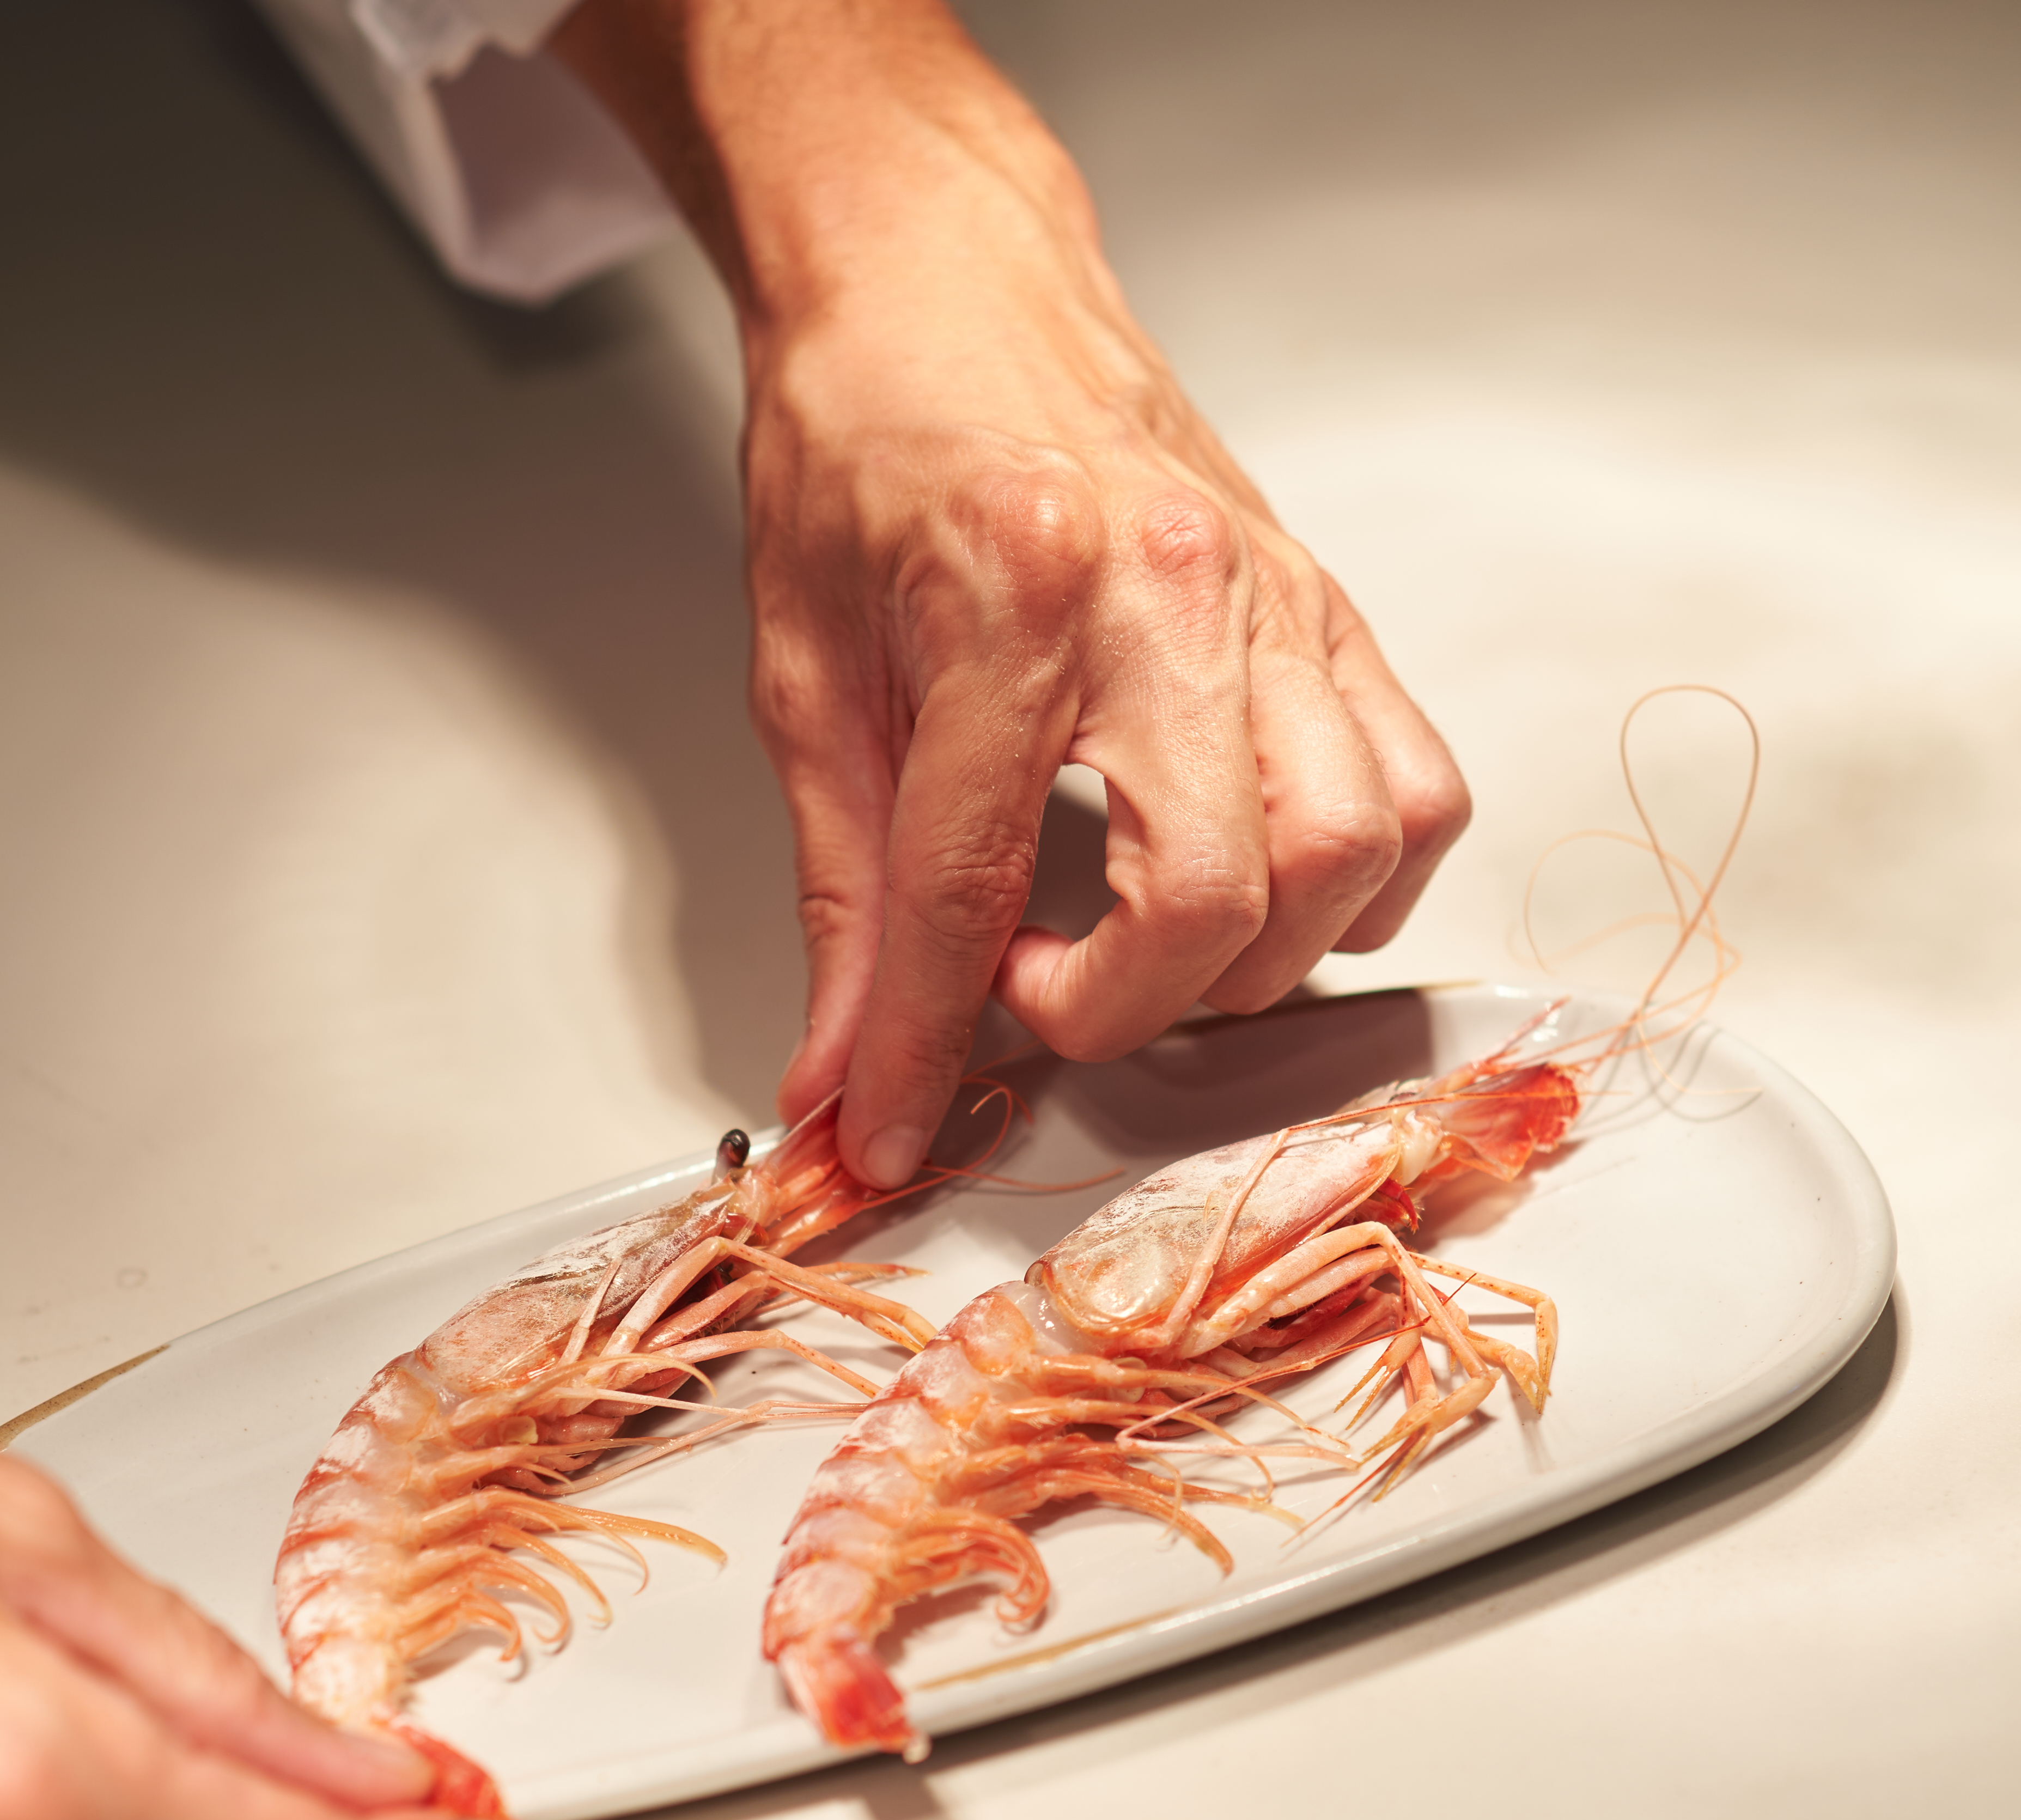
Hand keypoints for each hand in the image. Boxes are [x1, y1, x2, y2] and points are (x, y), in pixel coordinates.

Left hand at [553, 0, 1470, 1187]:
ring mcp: (1277, 601)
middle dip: (1122, 1007)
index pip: (974, 885)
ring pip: (1344, 854)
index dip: (925, 1042)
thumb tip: (842, 1071)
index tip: (890, 1129)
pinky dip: (1354, 882)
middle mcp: (1172, 593)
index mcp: (1015, 593)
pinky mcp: (1331, 611)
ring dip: (1244, 957)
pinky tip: (1256, 887)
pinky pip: (1414, 791)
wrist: (947, 290)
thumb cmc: (868, 449)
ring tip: (1144, 946)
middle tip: (1038, 996)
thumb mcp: (804, 678)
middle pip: (1213, 890)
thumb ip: (844, 895)